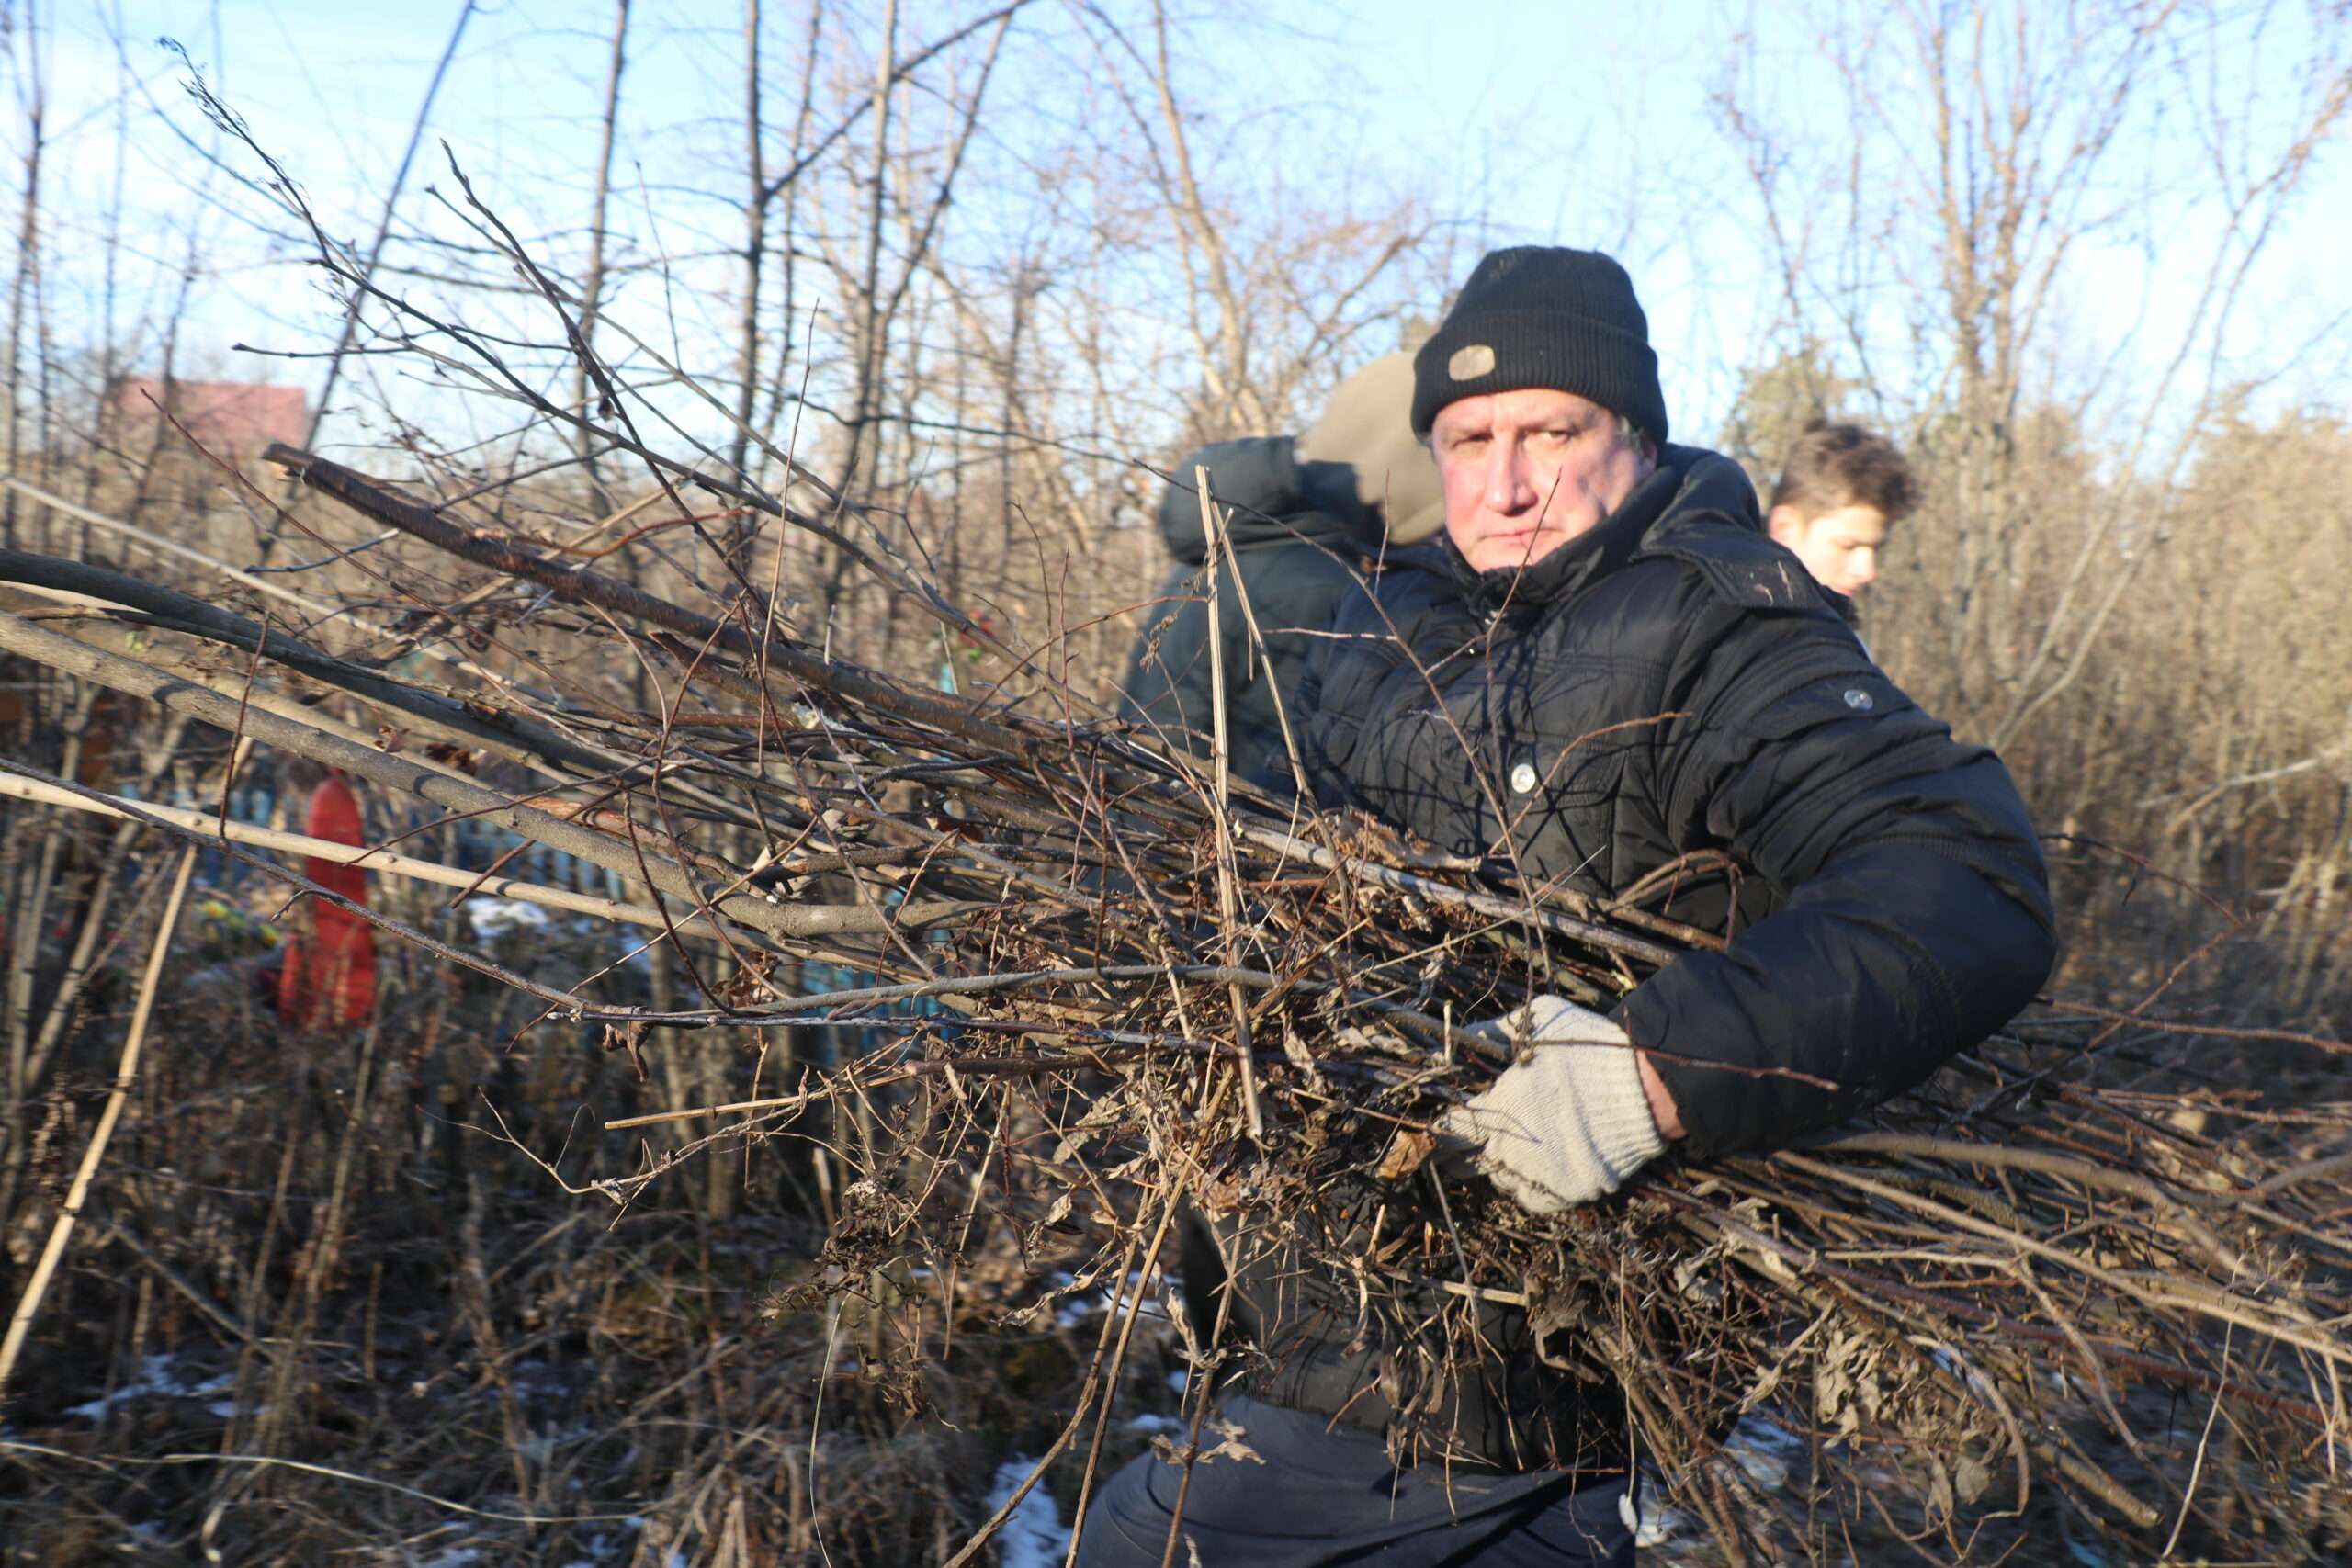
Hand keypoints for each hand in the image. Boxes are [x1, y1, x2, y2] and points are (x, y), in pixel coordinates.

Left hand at [1438, 996, 1667, 1212]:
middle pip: (1468, 1161)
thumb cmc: (1589, 1048)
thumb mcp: (1539, 1021)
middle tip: (1471, 1140)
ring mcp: (1537, 1174)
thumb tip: (1461, 1034)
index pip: (1452, 1127)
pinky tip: (1537, 1166)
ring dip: (1501, 1165)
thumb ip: (1495, 1030)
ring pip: (1501, 1179)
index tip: (1448, 1120)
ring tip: (1515, 1147)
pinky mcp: (1564, 1193)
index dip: (1446, 1124)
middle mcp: (1509, 1148)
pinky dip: (1530, 1185)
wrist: (1644, 1091)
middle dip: (1465, 1150)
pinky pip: (1532, 1198)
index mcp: (1497, 1108)